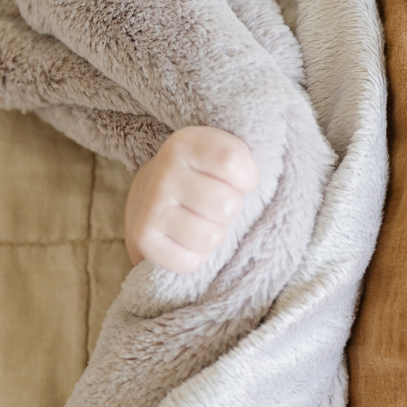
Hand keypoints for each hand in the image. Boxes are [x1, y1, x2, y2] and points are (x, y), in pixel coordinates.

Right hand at [124, 126, 258, 271]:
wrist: (152, 191)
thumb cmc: (203, 174)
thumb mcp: (222, 151)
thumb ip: (243, 160)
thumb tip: (263, 187)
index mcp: (184, 145)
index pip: (232, 162)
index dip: (247, 178)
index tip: (238, 180)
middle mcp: (163, 173)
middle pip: (226, 205)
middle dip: (231, 209)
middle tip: (216, 203)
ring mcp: (150, 207)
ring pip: (210, 237)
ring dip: (215, 234)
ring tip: (203, 220)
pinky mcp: (143, 238)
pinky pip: (190, 262)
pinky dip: (195, 257)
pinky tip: (186, 239)